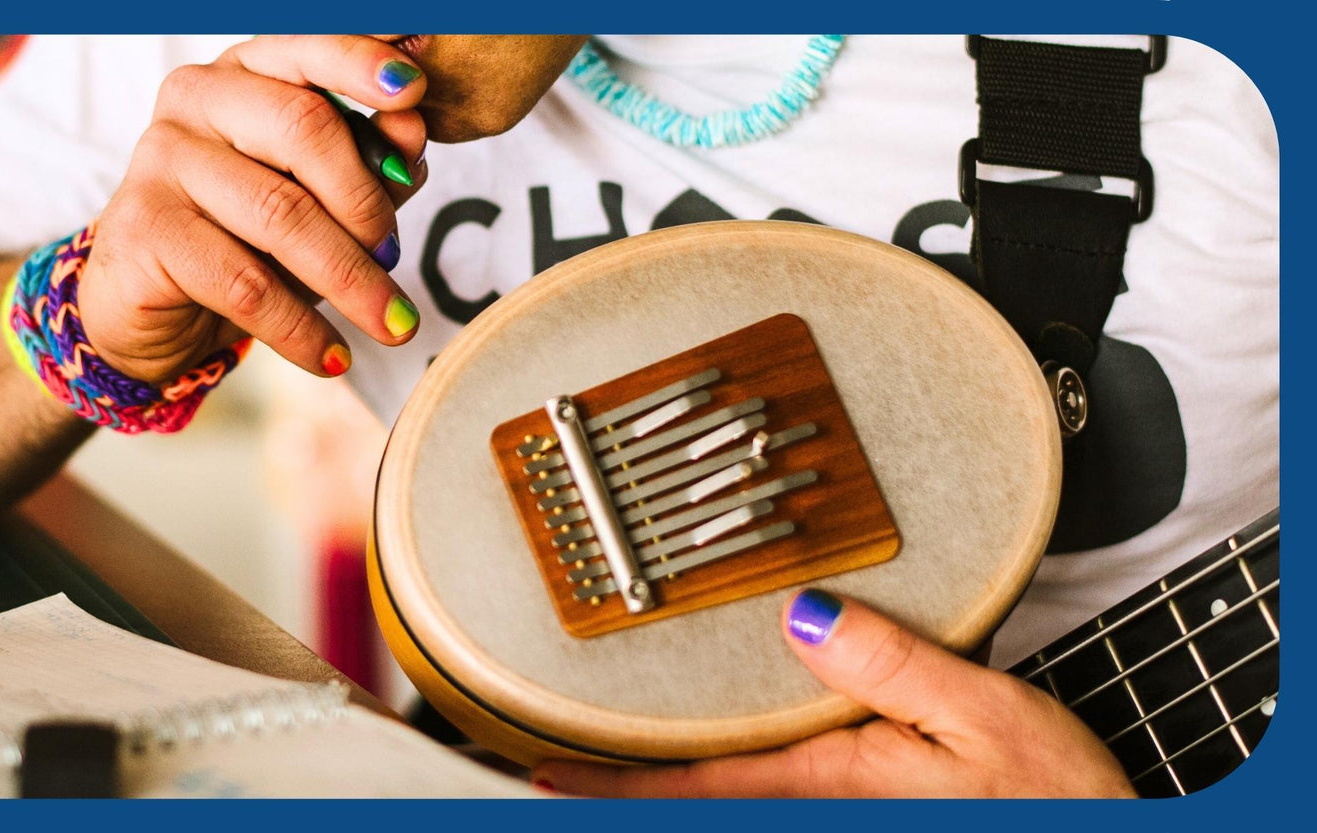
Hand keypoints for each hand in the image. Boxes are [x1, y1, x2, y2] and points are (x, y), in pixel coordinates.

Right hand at [80, 35, 429, 382]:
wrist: (146, 308)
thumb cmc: (241, 240)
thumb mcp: (315, 202)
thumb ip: (365, 164)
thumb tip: (412, 135)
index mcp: (243, 72)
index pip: (307, 48)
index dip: (361, 65)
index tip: (415, 92)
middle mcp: (195, 100)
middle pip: (303, 127)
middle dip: (367, 201)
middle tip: (396, 258)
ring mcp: (160, 159)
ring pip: (281, 214)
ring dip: (350, 278)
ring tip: (391, 322)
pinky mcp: (144, 229)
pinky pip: (244, 283)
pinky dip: (301, 329)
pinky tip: (333, 356)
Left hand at [533, 589, 1136, 797]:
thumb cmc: (1058, 802)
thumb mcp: (985, 718)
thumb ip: (889, 665)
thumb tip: (800, 614)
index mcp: (828, 782)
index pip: (689, 788)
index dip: (606, 785)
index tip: (538, 775)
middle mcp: (818, 807)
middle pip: (695, 800)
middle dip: (619, 790)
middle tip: (548, 767)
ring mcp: (838, 813)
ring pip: (728, 802)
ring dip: (666, 787)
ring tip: (601, 765)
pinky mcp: (862, 808)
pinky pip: (769, 799)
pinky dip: (719, 785)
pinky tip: (708, 767)